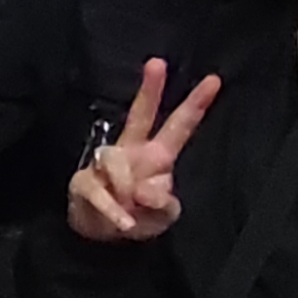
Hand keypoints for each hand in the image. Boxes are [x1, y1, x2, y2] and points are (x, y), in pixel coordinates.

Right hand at [67, 59, 221, 242]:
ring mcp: (105, 164)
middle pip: (140, 115)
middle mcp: (132, 152)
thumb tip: (145, 190)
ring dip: (126, 191)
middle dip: (150, 89)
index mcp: (157, 156)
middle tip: (158, 62)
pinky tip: (124, 223)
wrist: (100, 235)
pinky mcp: (84, 182)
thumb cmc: (137, 217)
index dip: (195, 105)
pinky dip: (114, 212)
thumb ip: (163, 204)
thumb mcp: (161, 218)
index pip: (179, 127)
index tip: (214, 81)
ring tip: (130, 212)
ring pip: (115, 161)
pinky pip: (99, 192)